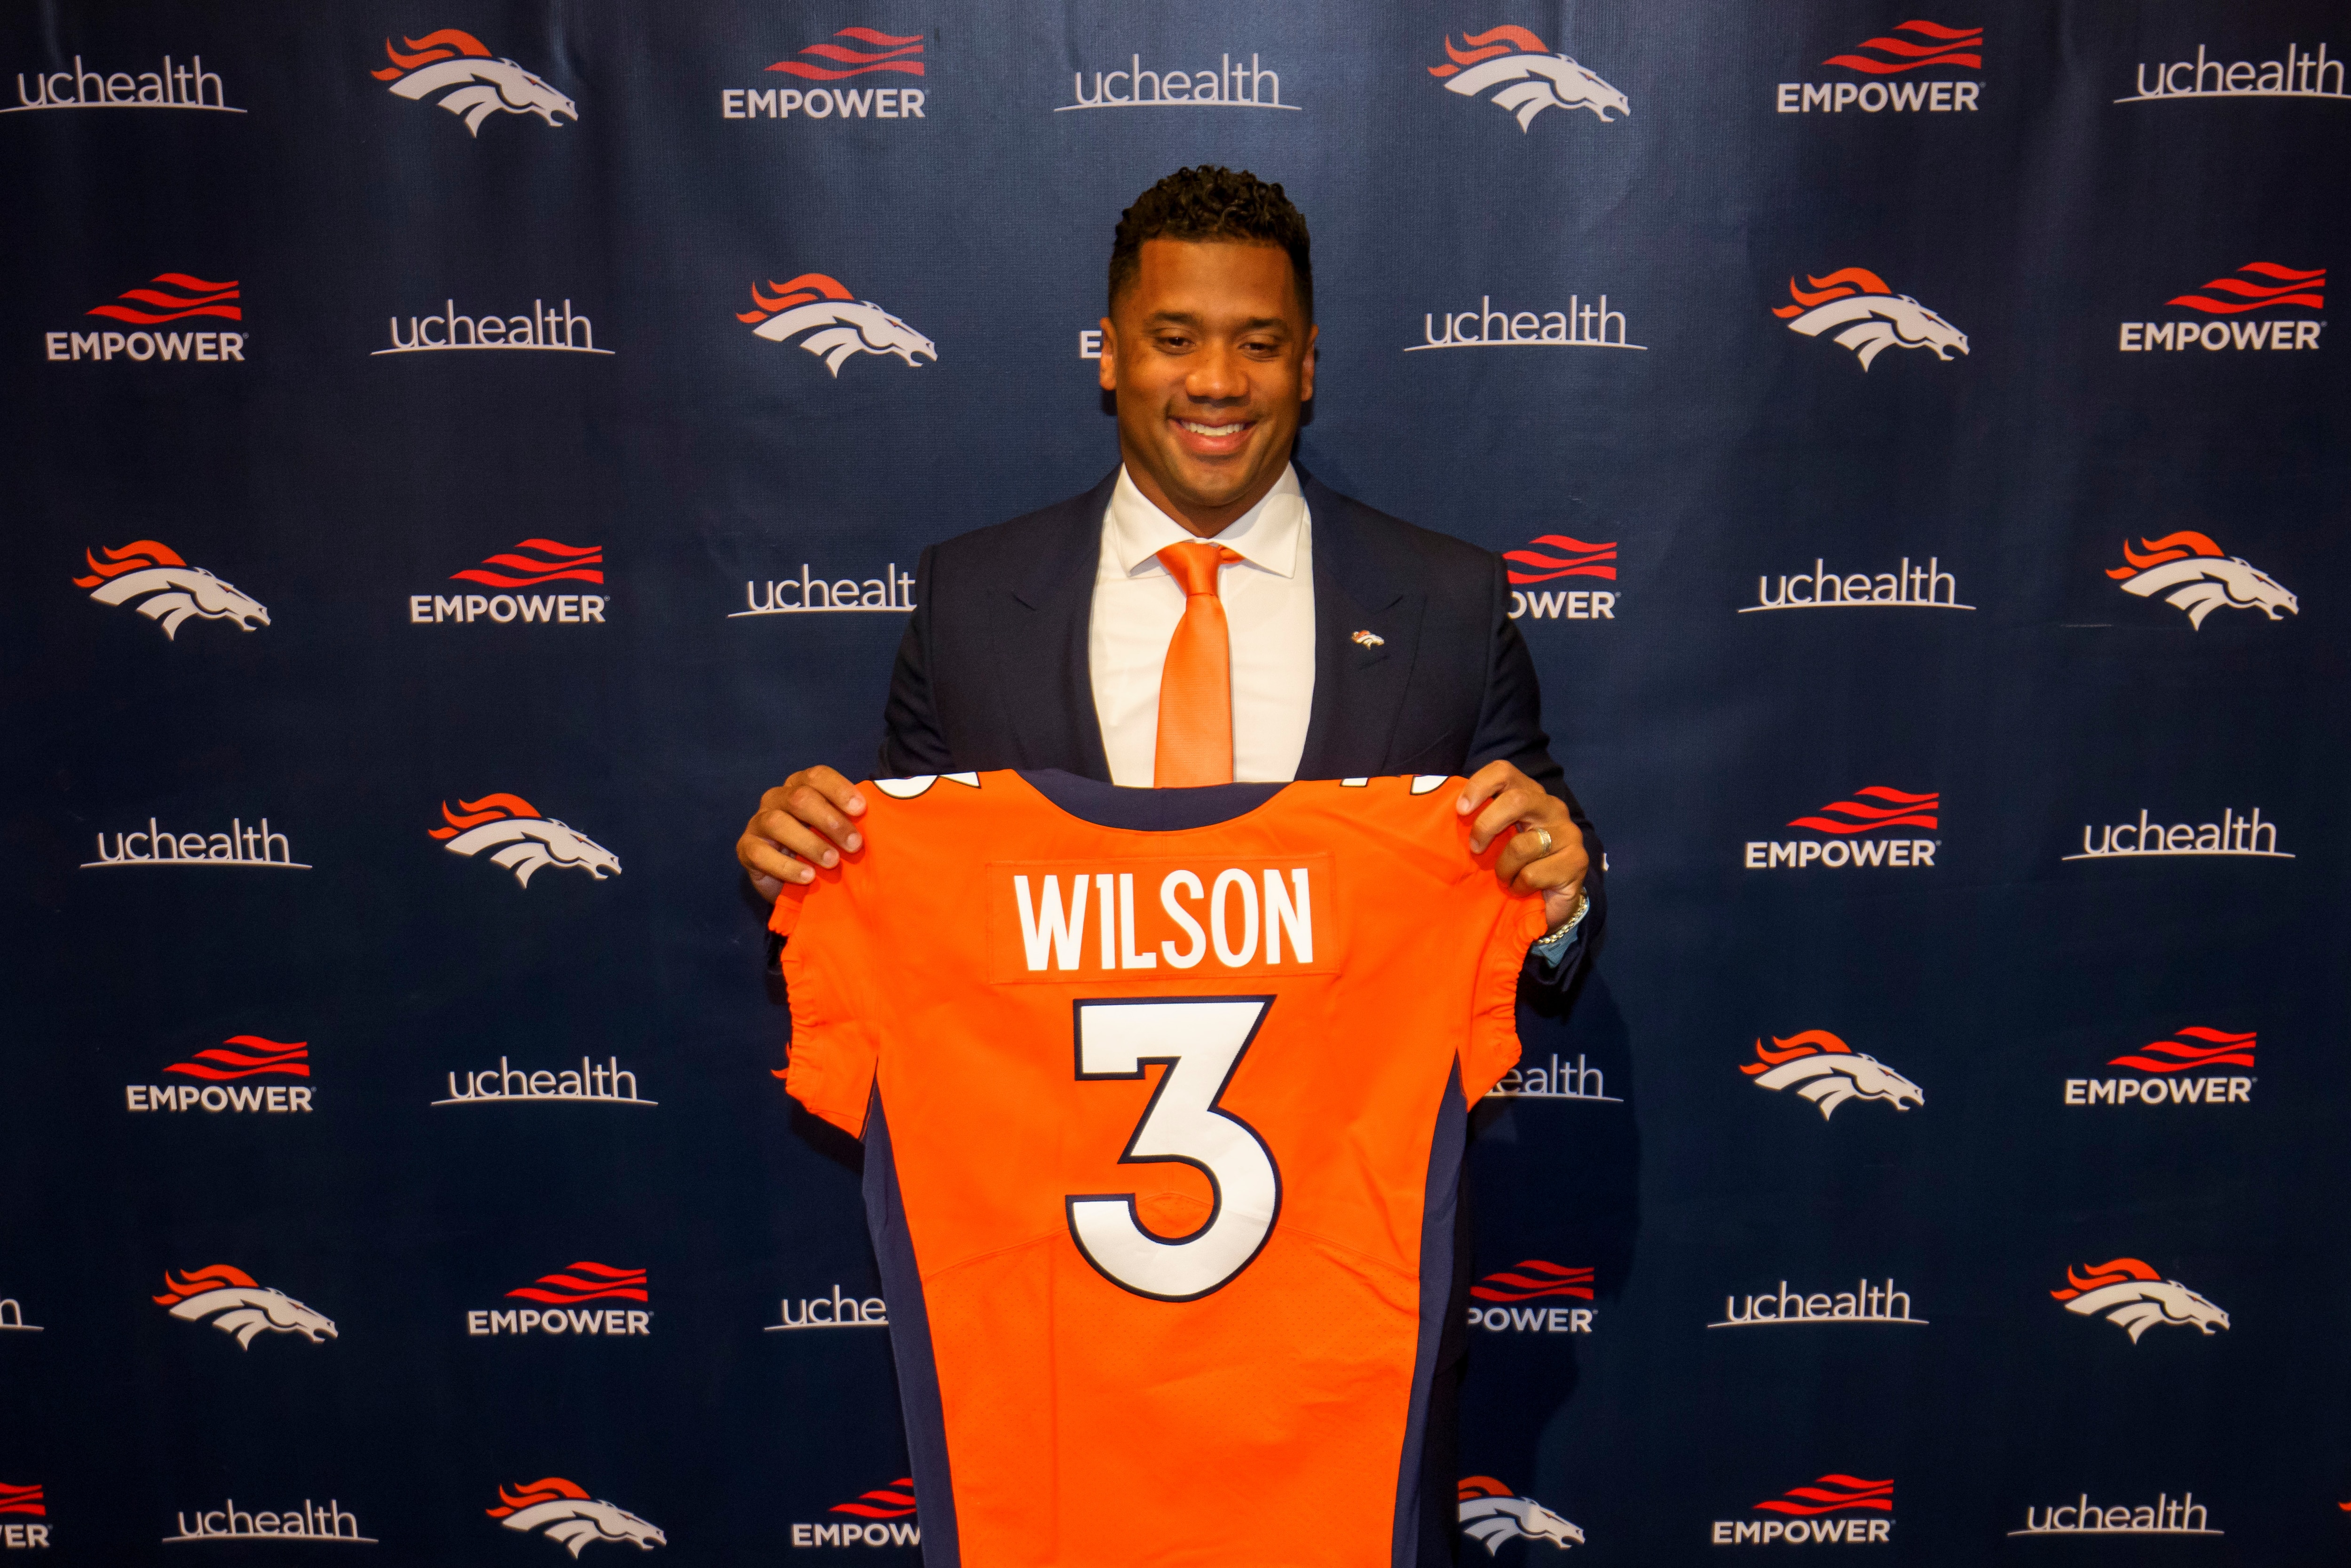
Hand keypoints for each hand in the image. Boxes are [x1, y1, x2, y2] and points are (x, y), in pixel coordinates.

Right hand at [737, 766, 866, 898]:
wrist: (794, 883)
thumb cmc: (823, 849)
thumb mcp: (840, 832)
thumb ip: (854, 819)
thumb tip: (885, 816)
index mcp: (801, 786)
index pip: (817, 776)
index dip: (839, 790)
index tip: (861, 810)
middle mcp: (777, 798)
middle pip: (800, 798)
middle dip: (830, 820)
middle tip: (854, 845)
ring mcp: (758, 822)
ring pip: (778, 823)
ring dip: (810, 843)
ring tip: (833, 862)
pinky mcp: (746, 848)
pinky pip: (761, 854)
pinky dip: (787, 867)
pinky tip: (808, 876)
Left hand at [1457, 760, 1587, 927]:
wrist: (1552, 897)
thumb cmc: (1516, 862)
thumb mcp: (1497, 837)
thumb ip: (1480, 820)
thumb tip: (1447, 812)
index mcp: (1529, 794)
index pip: (1504, 771)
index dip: (1479, 785)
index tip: (1461, 810)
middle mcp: (1551, 807)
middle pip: (1516, 800)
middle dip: (1487, 825)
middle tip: (1475, 847)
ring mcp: (1568, 833)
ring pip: (1521, 845)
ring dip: (1503, 869)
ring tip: (1505, 879)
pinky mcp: (1577, 861)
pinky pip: (1532, 874)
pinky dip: (1519, 886)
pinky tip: (1522, 889)